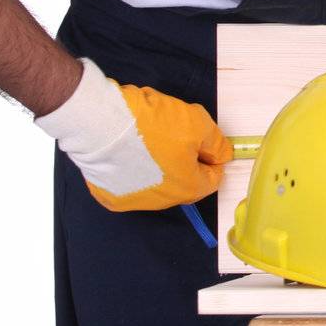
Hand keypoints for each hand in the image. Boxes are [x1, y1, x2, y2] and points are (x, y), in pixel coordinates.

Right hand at [35, 59, 232, 210]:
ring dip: (159, 167)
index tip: (203, 142)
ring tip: (149, 141)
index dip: (211, 158)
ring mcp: (133, 202)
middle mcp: (161, 202)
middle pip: (184, 183)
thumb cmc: (152, 123)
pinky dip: (133, 171)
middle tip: (174, 136)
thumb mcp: (199, 124)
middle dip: (185, 162)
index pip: (212, 179)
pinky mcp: (110, 196)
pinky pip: (131, 185)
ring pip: (157, 185)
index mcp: (188, 188)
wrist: (104, 123)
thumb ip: (217, 144)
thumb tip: (222, 156)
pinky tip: (129, 152)